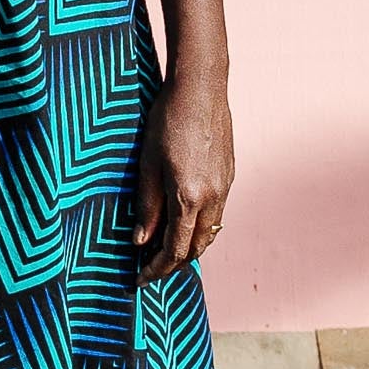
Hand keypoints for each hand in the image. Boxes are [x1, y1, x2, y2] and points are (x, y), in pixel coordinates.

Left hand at [131, 73, 233, 286]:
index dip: (157, 269)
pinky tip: (183, 222)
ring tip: (165, 250)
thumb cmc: (167, 121)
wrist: (201, 89)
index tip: (140, 279)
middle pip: (196, 248)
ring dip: (189, 247)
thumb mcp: (147, 164)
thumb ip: (147, 206)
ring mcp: (225, 187)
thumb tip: (141, 242)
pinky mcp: (229, 176)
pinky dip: (200, 228)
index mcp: (189, 197)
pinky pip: (217, 215)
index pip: (174, 249)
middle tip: (150, 268)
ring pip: (210, 233)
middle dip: (174, 264)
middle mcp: (213, 198)